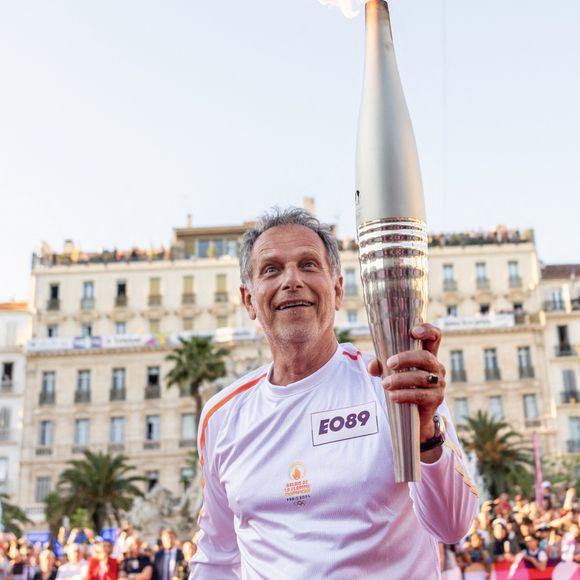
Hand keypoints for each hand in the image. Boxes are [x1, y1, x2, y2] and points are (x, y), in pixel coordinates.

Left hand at [368, 323, 445, 442]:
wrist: (412, 416)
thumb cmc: (402, 387)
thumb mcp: (391, 373)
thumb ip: (381, 366)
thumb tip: (372, 366)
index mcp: (427, 355)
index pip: (435, 336)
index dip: (427, 330)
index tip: (413, 331)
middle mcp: (436, 367)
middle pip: (425, 357)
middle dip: (406, 359)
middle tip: (389, 364)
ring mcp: (438, 383)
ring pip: (421, 377)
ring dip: (400, 380)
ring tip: (385, 384)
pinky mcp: (436, 399)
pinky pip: (421, 395)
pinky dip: (405, 395)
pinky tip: (393, 396)